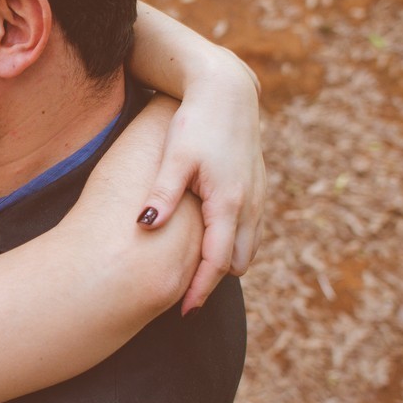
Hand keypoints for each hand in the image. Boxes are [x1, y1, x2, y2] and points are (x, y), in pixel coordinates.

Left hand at [138, 49, 263, 313]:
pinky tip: (210, 242)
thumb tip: (145, 225)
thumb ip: (161, 193)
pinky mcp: (256, 186)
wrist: (228, 91)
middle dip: (214, 281)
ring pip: (247, 246)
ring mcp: (257, 195)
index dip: (201, 289)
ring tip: (194, 276)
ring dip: (225, 262)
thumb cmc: (196, 121)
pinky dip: (233, 243)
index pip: (216, 261)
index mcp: (228, 202)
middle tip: (185, 298)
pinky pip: (250, 228)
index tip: (183, 310)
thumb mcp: (175, 157)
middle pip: (236, 261)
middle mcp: (249, 204)